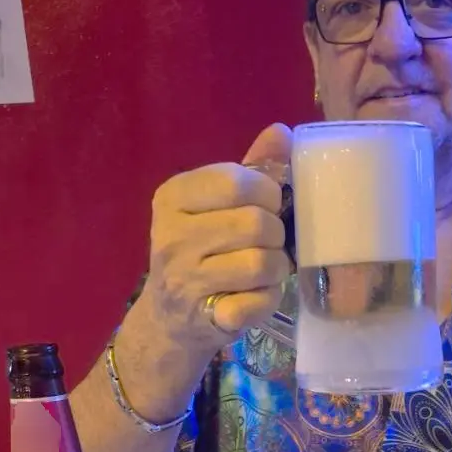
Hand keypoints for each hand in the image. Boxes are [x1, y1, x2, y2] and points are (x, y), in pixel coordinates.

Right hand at [141, 122, 292, 355]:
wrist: (168, 319)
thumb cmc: (198, 251)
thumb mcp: (214, 204)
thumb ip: (250, 168)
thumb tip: (282, 132)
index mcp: (172, 198)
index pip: (236, 181)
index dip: (267, 192)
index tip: (268, 204)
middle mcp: (171, 237)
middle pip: (256, 223)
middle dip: (276, 233)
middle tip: (269, 241)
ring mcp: (186, 280)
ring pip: (262, 263)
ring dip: (276, 267)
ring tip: (266, 268)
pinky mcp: (207, 317)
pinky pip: (259, 302)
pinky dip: (268, 299)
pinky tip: (257, 295)